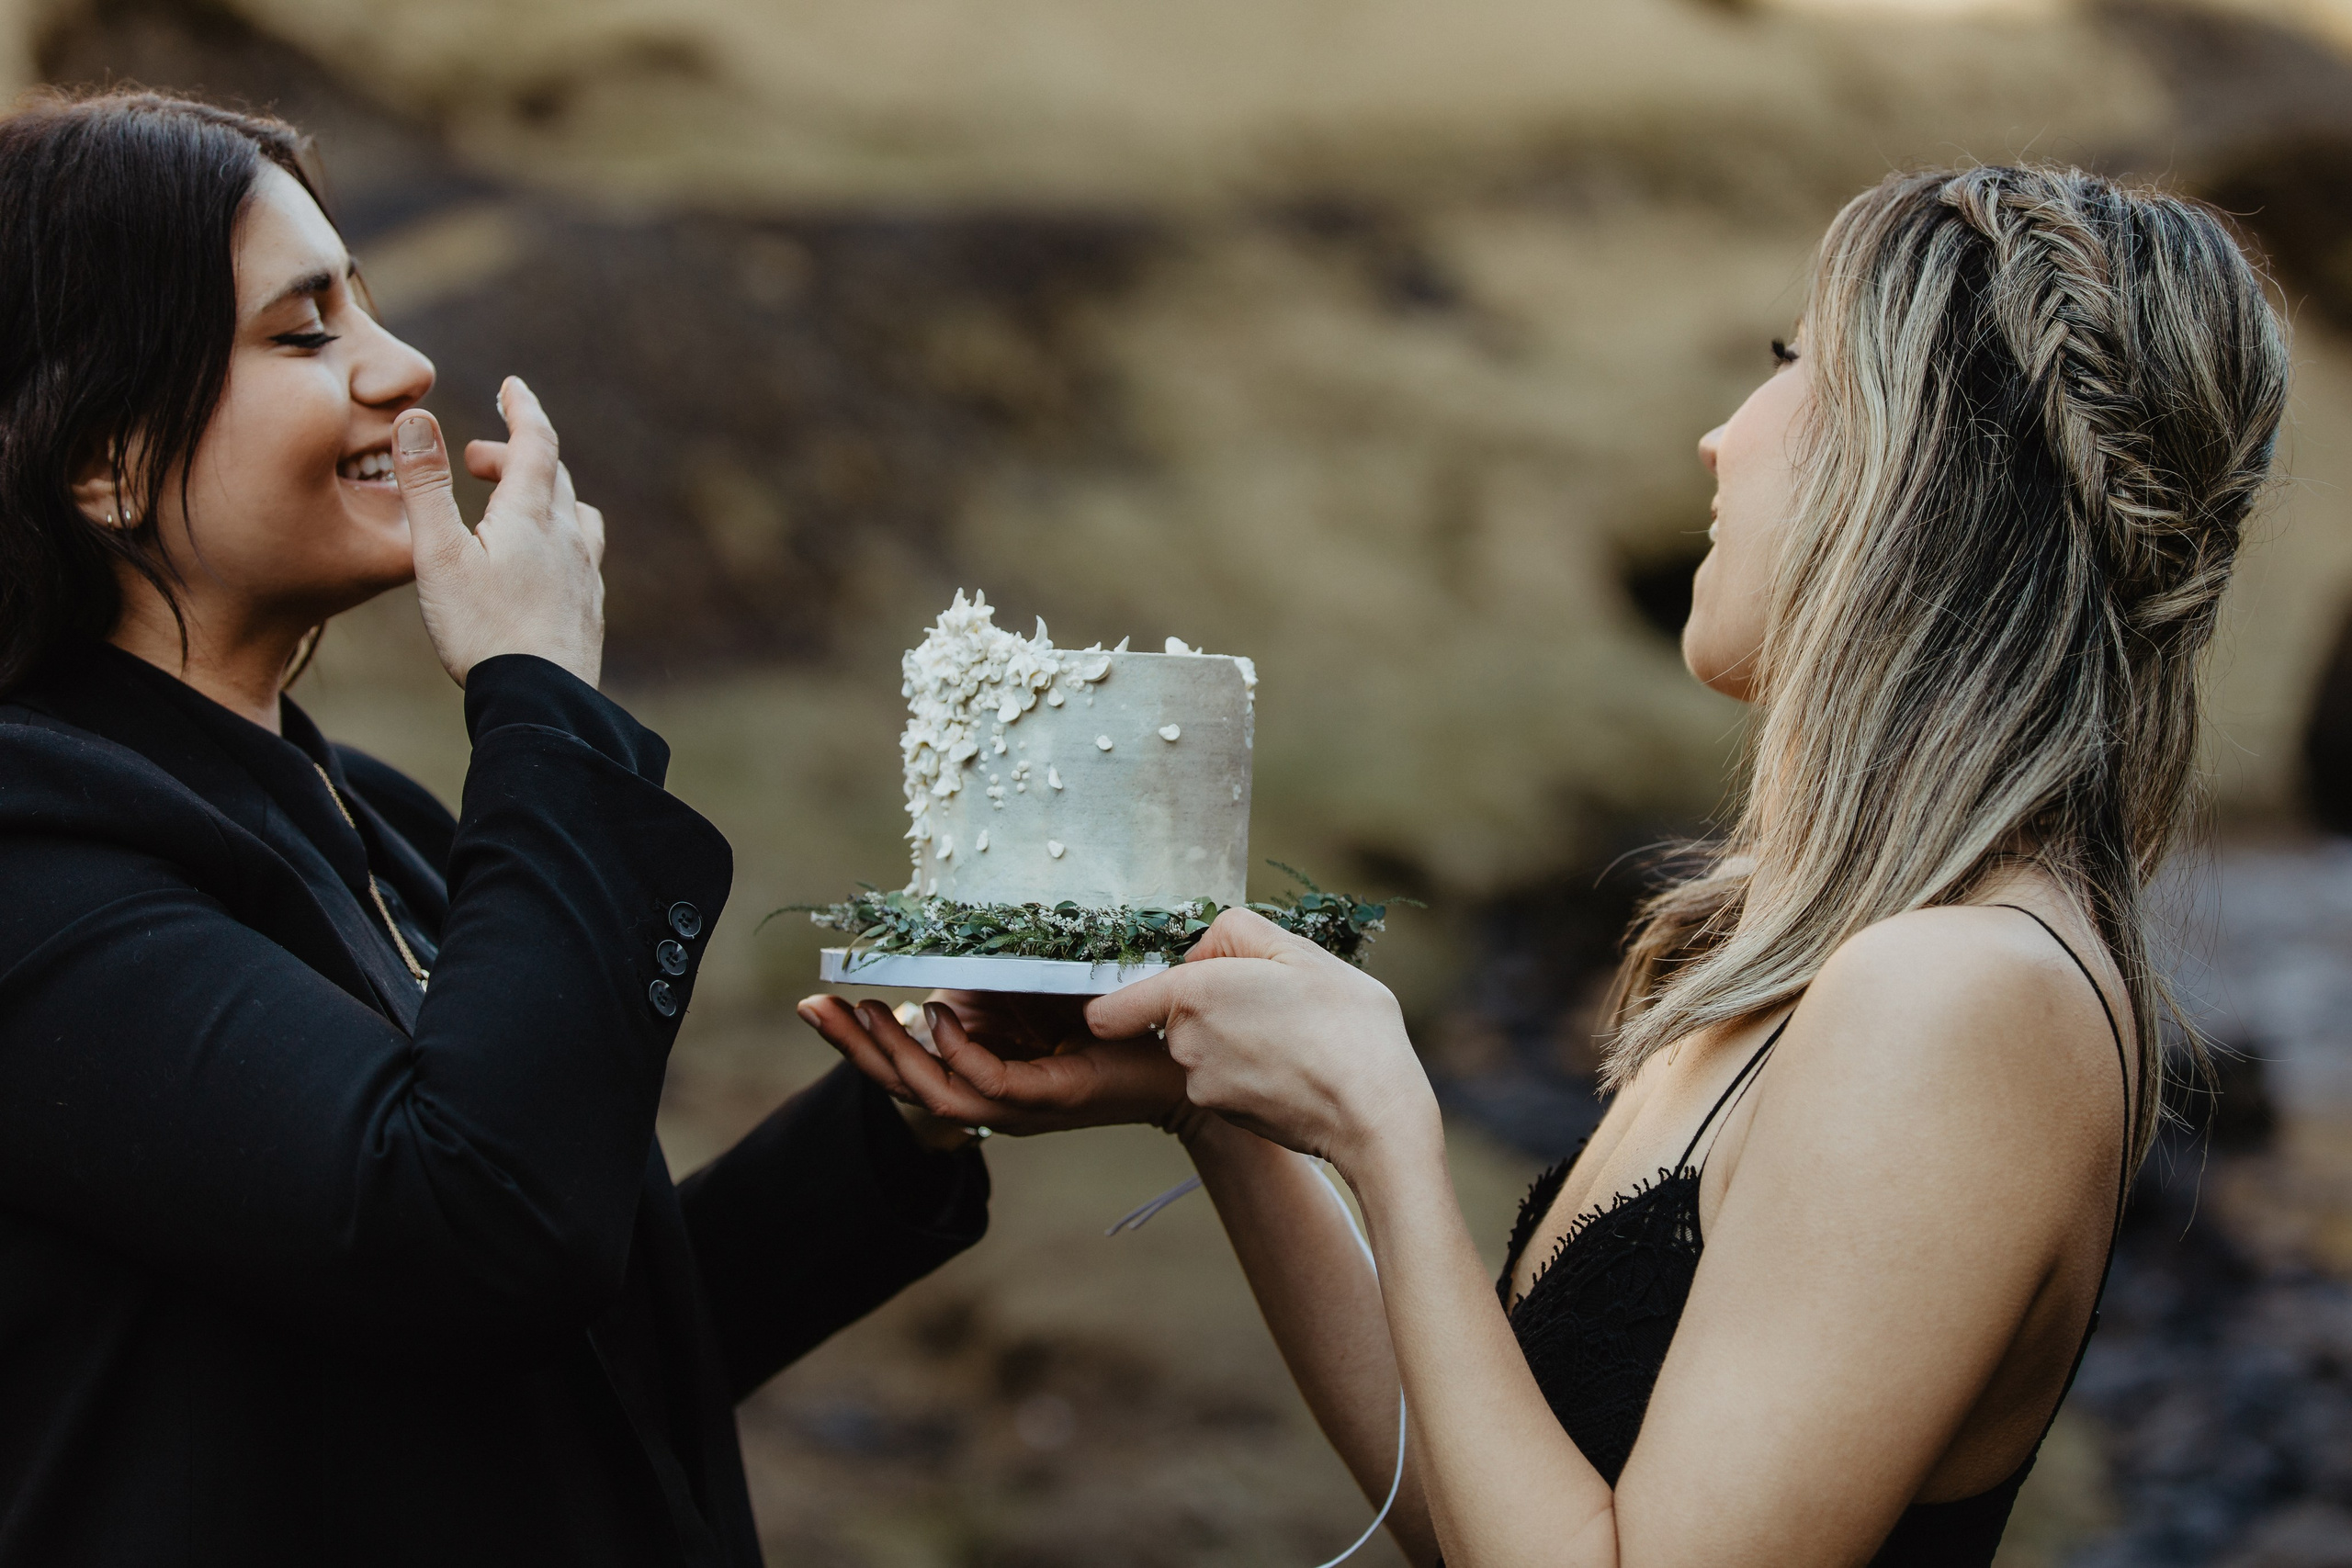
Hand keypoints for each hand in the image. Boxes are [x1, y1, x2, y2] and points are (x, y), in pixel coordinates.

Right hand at [393, 377, 605, 688]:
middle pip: (552, 477)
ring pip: (575, 516)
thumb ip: (424, 486)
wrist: (541, 704)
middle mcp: (569, 538)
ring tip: (510, 509)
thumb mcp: (438, 555)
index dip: (523, 408)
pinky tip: (538, 567)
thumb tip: (415, 417)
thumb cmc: (482, 631)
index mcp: (531, 516)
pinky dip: (556, 540)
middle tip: (476, 461)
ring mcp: (585, 575)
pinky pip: (581, 556)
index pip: (536, 442)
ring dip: (543, 498)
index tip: (512, 386)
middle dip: (515, 456)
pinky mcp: (588, 609)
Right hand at [796, 993, 1189, 1135]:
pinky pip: (988, 1082)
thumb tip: (941, 959)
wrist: (1178, 1052)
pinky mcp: (1048, 1096)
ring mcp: (1017, 1103)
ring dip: (895, 1053)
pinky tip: (939, 1016)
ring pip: (935, 1092)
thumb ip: (987, 988)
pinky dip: (959, 1052)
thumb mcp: (1031, 994)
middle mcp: (990, 1098)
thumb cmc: (1109, 1019)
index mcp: (981, 1075)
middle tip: (812, 1008)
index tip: (814, 1002)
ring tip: (864, 1011)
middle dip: (853, 1047)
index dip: (857, 1039)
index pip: (904, 1066)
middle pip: (903, 1084)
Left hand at [1085, 908, 1439, 1175]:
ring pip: (1201, 1048)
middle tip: (1270, 1000)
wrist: (1374, 1113)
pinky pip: (1222, 1079)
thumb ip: (1237, 932)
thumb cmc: (1345, 1027)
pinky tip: (1292, 1065)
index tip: (1166, 985)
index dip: (1128, 994)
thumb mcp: (1297, 950)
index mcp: (1193, 995)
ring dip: (1233, 1037)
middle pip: (1173, 1016)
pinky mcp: (1225, 1116)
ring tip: (1291, 1035)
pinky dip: (1248, 1070)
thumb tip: (1203, 949)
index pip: (1112, 1008)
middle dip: (1211, 1004)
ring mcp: (1202, 1086)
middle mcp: (1184, 1045)